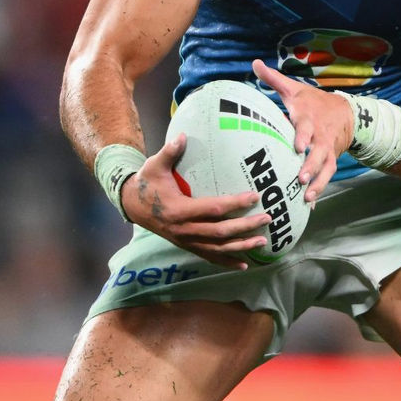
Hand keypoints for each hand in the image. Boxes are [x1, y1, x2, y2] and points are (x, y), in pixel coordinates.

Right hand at [120, 134, 272, 269]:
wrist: (133, 205)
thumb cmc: (147, 183)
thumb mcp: (154, 166)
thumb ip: (169, 152)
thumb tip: (183, 136)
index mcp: (179, 210)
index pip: (213, 208)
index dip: (235, 204)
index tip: (254, 196)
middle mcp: (184, 229)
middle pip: (221, 232)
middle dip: (246, 226)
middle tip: (267, 218)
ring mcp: (186, 240)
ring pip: (218, 248)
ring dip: (242, 246)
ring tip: (263, 241)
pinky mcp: (187, 246)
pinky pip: (210, 257)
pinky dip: (227, 262)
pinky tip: (244, 265)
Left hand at [251, 59, 349, 201]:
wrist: (348, 112)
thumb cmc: (313, 101)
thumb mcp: (295, 88)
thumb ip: (274, 79)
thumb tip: (255, 63)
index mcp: (308, 118)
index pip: (306, 127)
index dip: (303, 136)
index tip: (298, 146)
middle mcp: (320, 136)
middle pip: (318, 152)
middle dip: (311, 165)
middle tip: (301, 178)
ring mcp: (327, 150)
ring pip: (325, 168)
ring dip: (317, 182)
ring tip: (307, 196)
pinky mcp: (331, 161)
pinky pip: (326, 176)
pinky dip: (319, 189)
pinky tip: (309, 204)